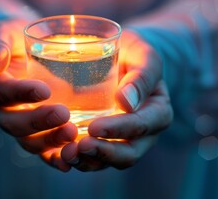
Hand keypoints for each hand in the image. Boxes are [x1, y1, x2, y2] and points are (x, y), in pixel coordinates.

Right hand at [0, 19, 76, 171]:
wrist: (24, 51)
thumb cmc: (13, 38)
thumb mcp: (2, 32)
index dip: (19, 93)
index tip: (44, 89)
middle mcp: (0, 111)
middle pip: (14, 123)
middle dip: (38, 121)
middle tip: (63, 113)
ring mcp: (19, 126)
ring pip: (29, 141)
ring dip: (50, 141)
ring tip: (73, 133)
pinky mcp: (37, 134)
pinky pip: (44, 151)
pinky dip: (56, 158)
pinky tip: (73, 158)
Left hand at [61, 30, 172, 170]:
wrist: (116, 58)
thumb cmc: (131, 55)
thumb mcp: (143, 56)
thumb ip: (142, 76)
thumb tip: (126, 102)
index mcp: (157, 112)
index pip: (142, 126)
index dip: (119, 129)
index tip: (94, 127)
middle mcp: (143, 134)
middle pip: (128, 154)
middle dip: (104, 153)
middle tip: (81, 146)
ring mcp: (122, 141)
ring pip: (108, 162)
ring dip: (88, 162)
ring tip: (66, 154)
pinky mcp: (103, 143)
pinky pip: (92, 159)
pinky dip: (77, 160)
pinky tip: (60, 156)